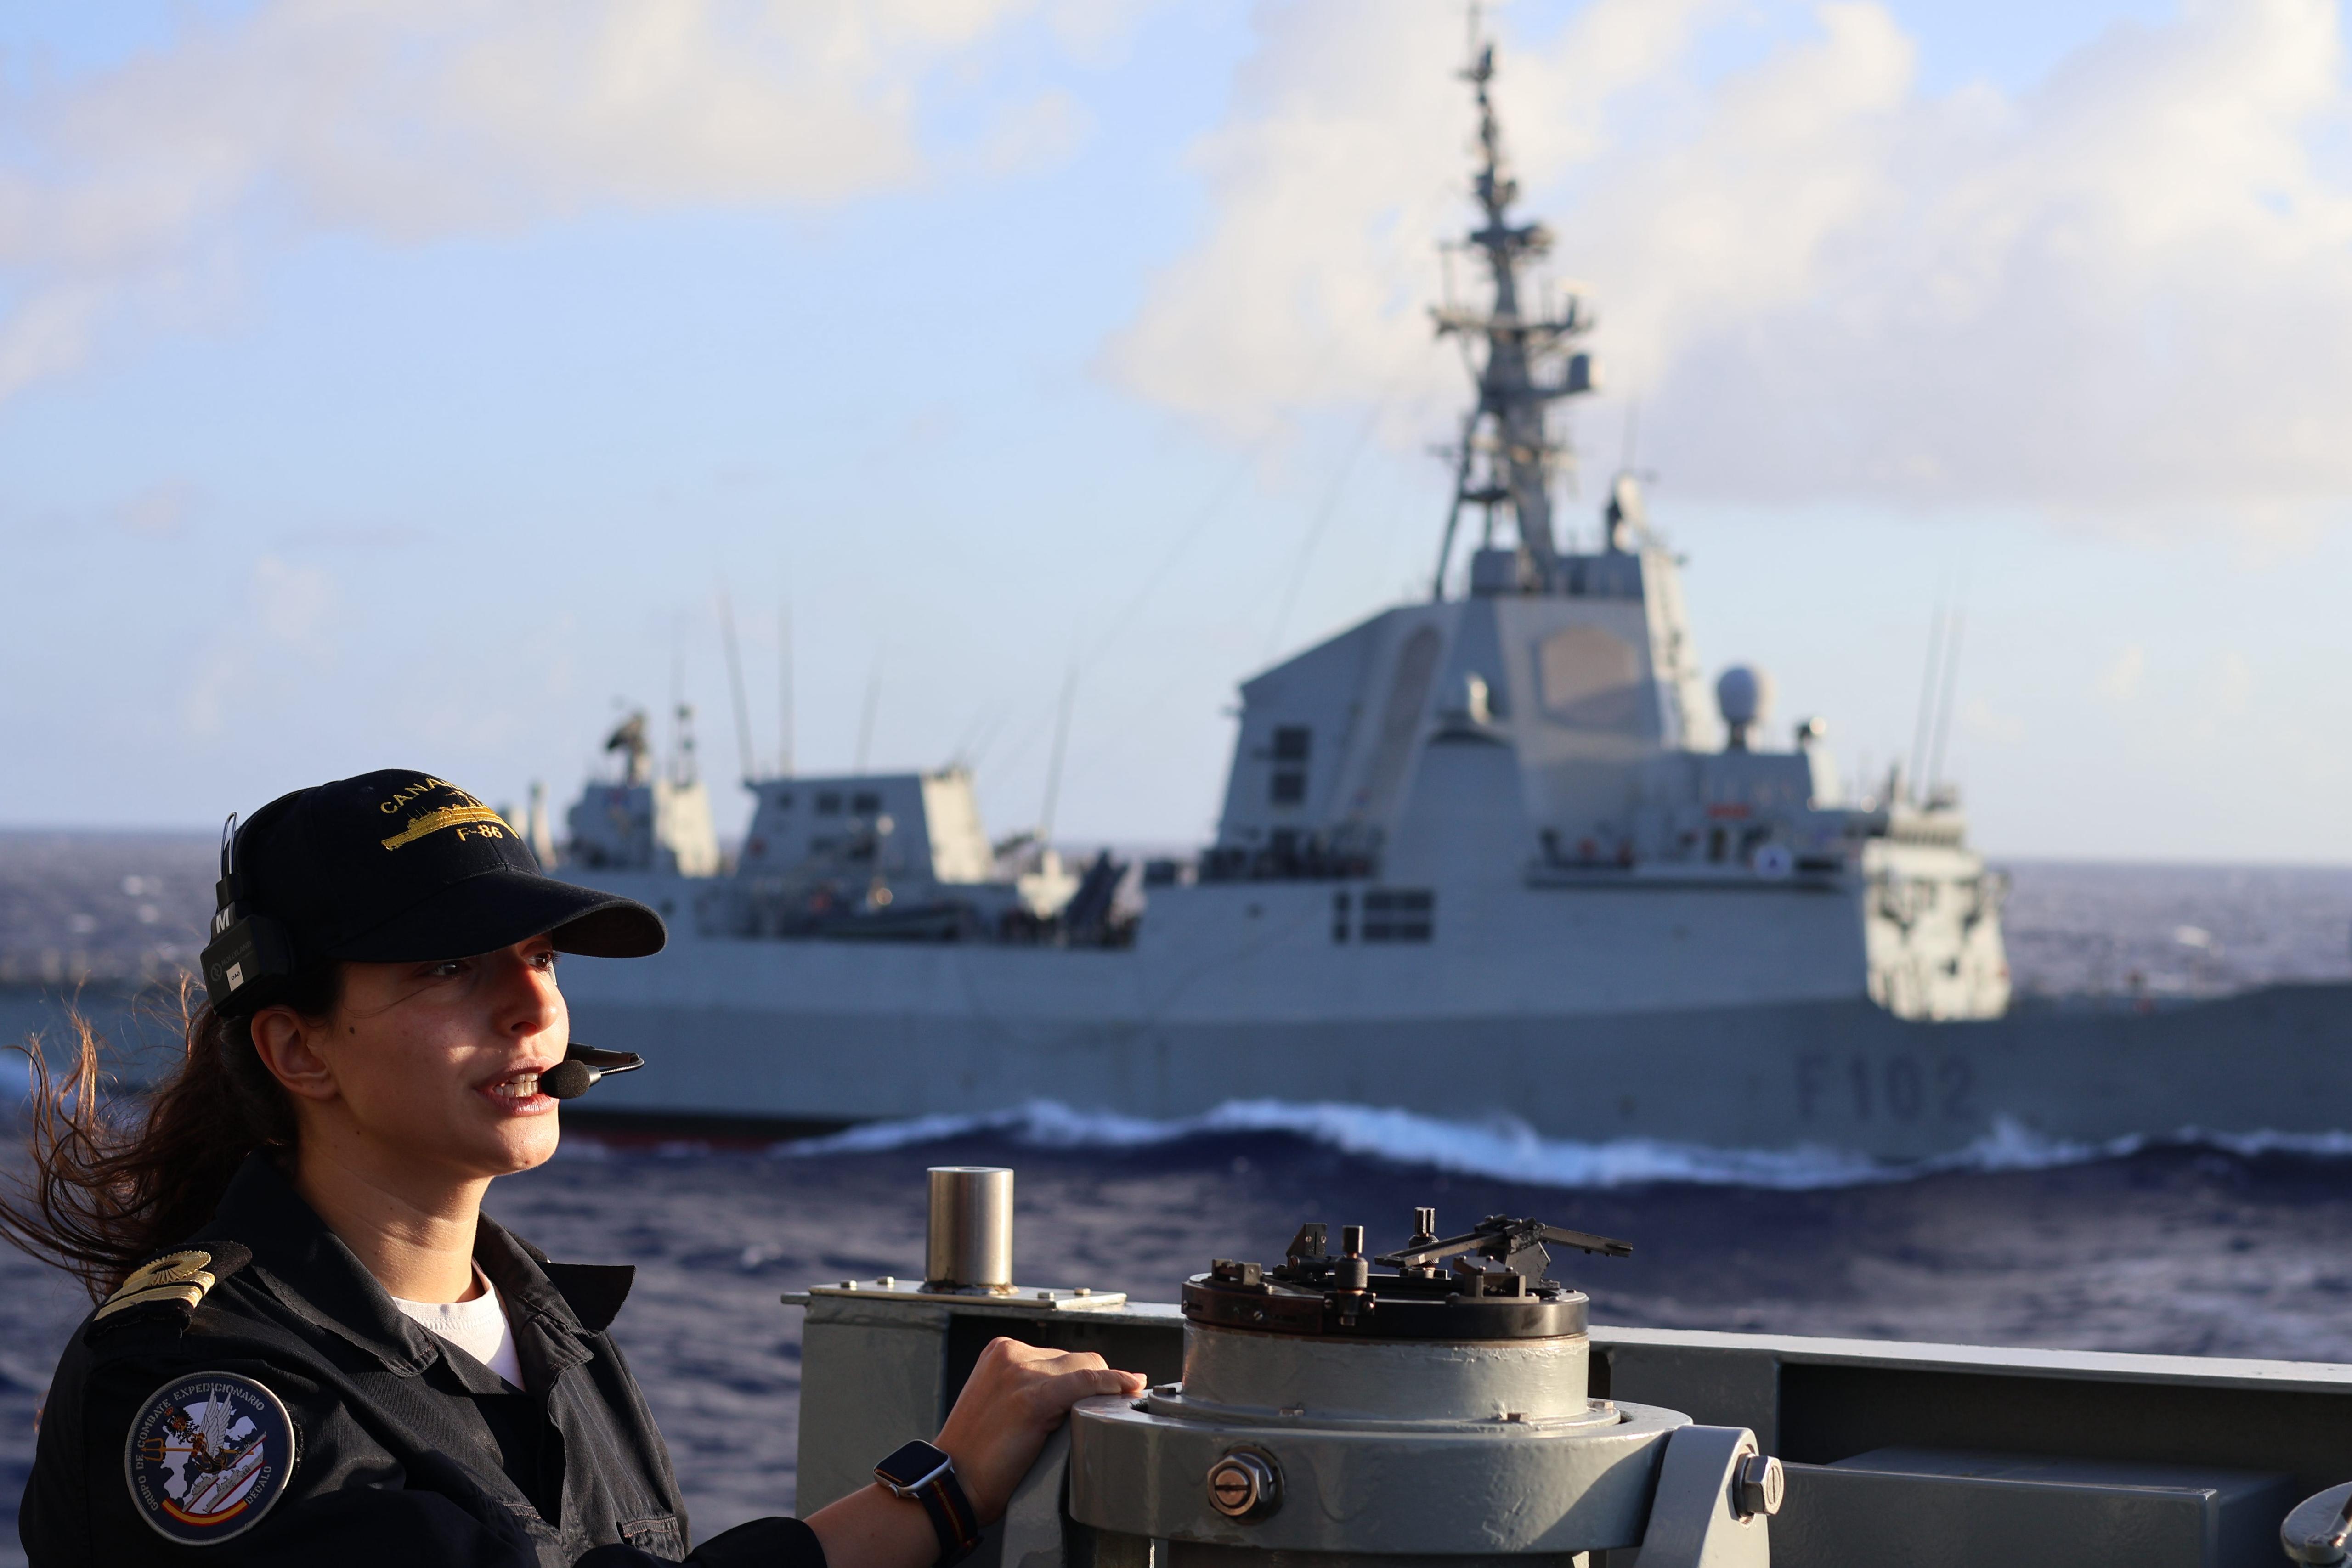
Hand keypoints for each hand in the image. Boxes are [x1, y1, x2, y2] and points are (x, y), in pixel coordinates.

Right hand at [933, 1337, 1145, 1521]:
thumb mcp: (998, 1404)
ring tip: (1102, 1419)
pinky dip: (1113, 1383)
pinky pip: (1087, 1382)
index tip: (1100, 1396)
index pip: (1059, 1356)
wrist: (953, 1484)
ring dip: (1099, 1394)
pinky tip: (1132, 1387)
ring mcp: (1021, 1374)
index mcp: (1000, 1351)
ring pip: (1086, 1369)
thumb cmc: (975, 1456)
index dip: (1084, 1378)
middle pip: (1076, 1359)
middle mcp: (1010, 1354)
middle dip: (1092, 1386)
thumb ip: (1028, 1387)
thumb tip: (1077, 1393)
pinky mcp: (1034, 1399)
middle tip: (1096, 1417)